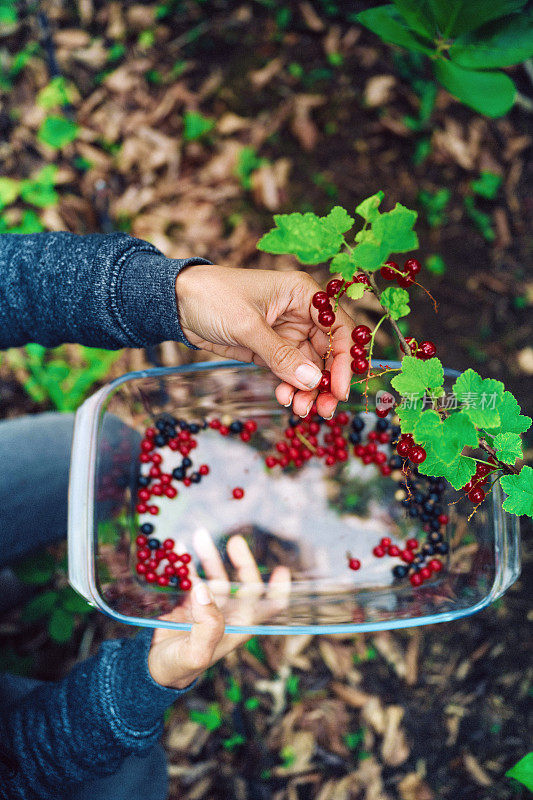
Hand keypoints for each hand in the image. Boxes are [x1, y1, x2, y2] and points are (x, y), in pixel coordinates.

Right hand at [148, 531, 290, 689]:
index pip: (270, 606)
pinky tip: (177, 549)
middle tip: (235, 541)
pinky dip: (187, 563)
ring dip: (210, 555)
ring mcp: (210, 605)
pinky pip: (193, 577)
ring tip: (199, 535)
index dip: (279, 589)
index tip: (281, 569)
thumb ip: (206, 626)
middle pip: (245, 582)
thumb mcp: (196, 653)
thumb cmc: (181, 667)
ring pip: (217, 575)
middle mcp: (229, 613)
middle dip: (243, 561)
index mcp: (239, 626)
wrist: (153, 669)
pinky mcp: (190, 601)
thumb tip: (205, 590)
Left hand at [176, 264, 353, 417]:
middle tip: (324, 410)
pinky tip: (286, 398)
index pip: (338, 327)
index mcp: (302, 294)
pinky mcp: (271, 349)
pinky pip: (290, 372)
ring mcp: (287, 333)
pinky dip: (291, 387)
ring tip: (303, 410)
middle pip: (328, 352)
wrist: (177, 303)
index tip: (341, 389)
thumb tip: (313, 381)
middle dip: (327, 381)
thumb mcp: (247, 326)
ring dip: (309, 390)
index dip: (345, 359)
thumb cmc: (213, 298)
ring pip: (310, 367)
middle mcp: (301, 313)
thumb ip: (280, 355)